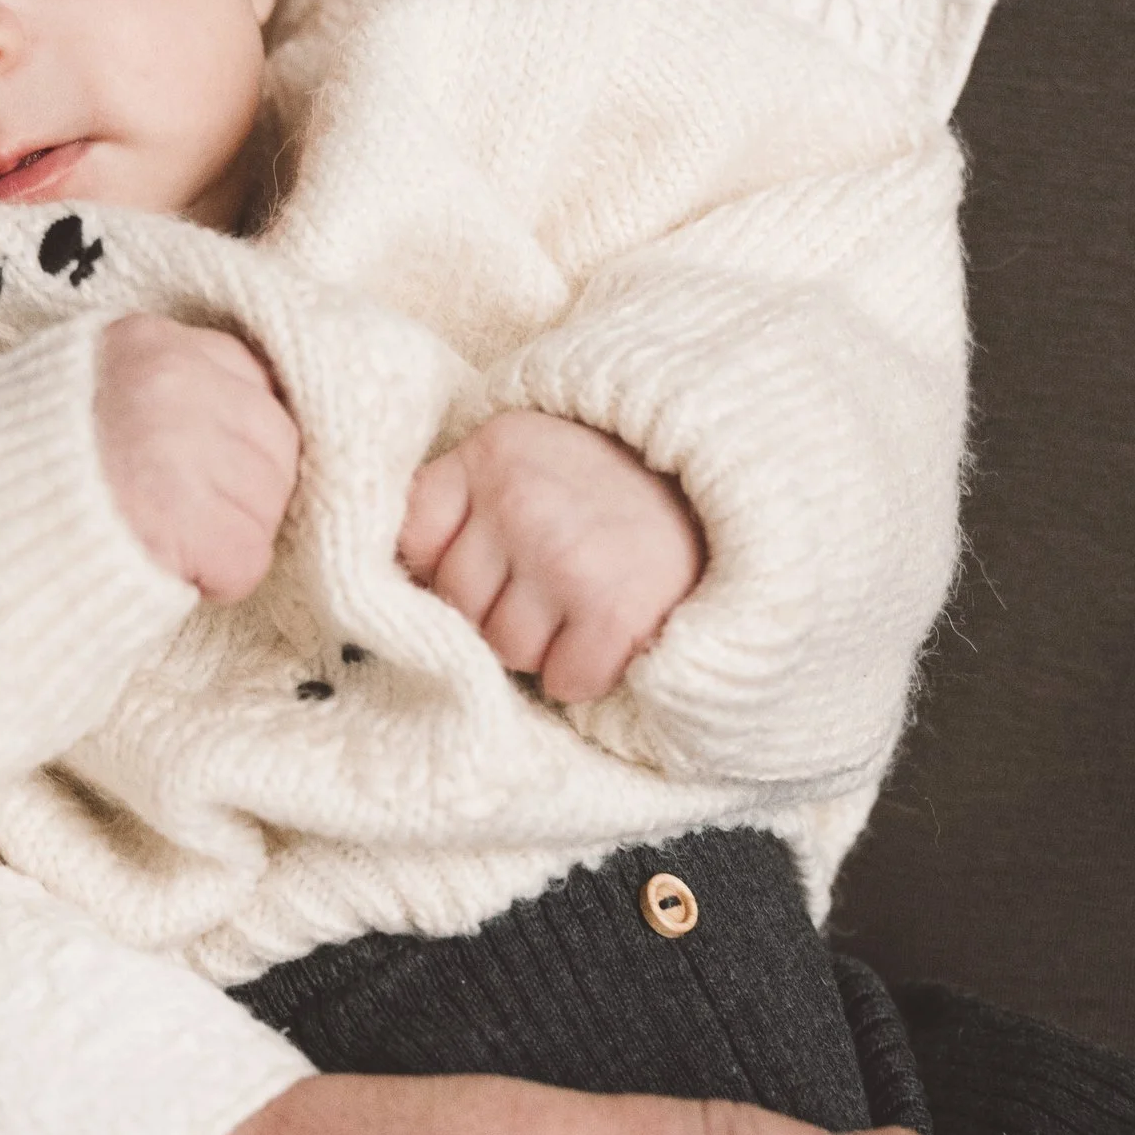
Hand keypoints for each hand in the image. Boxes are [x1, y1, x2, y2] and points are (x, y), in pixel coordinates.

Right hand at [95, 314, 300, 601]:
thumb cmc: (14, 474)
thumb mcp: (78, 391)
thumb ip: (154, 387)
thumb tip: (244, 415)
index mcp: (145, 342)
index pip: (253, 380)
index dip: (233, 439)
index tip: (198, 469)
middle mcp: (171, 383)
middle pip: (276, 444)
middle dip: (242, 491)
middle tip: (180, 517)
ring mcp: (181, 448)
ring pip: (268, 505)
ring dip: (228, 538)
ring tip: (162, 541)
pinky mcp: (187, 520)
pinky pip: (247, 561)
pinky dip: (214, 581)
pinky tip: (162, 570)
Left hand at [400, 410, 703, 704]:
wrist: (732, 479)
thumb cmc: (612, 482)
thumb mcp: (526, 455)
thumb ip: (461, 499)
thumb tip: (402, 584)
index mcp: (490, 453)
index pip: (413, 543)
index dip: (446, 565)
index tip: (488, 561)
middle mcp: (520, 500)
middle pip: (457, 604)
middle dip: (496, 608)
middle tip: (551, 581)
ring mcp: (566, 557)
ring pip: (505, 650)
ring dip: (543, 644)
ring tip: (585, 601)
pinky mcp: (615, 613)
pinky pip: (563, 681)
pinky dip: (587, 672)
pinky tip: (612, 630)